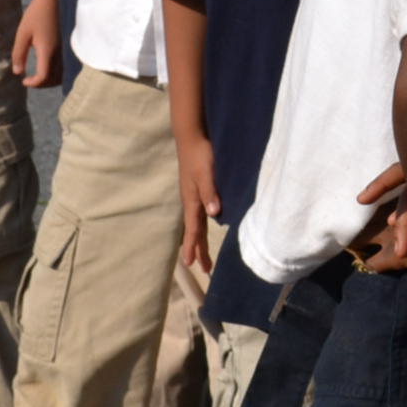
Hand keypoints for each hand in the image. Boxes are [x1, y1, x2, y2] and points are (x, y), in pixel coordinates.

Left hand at [12, 0, 59, 87]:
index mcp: (47, 51)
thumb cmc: (35, 14)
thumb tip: (17, 72)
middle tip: (29, 80)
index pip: (43, 76)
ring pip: (62, 73)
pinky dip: (57, 72)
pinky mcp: (66, 45)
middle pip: (54, 79)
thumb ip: (18, 54)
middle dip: (41, 84)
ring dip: (51, 79)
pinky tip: (47, 66)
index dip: (33, 83)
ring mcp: (64, 49)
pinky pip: (64, 65)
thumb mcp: (22, 34)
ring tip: (38, 76)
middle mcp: (59, 52)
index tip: (23, 80)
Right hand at [176, 136, 220, 270]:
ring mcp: (194, 195)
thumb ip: (210, 193)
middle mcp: (192, 201)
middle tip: (205, 269)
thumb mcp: (206, 173)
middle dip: (199, 249)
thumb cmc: (200, 154)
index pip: (193, 229)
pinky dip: (201, 225)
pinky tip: (208, 224)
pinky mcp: (197, 188)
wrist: (192, 136)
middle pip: (195, 230)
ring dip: (199, 239)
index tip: (192, 265)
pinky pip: (199, 213)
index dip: (193, 246)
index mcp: (192, 200)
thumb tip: (215, 214)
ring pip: (197, 223)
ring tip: (204, 254)